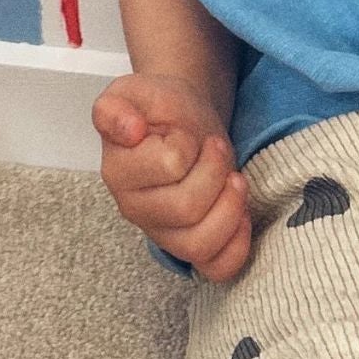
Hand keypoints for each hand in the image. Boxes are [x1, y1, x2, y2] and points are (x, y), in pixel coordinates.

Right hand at [93, 73, 251, 280]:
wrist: (180, 121)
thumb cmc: (160, 110)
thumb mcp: (134, 91)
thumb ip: (116, 106)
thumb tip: (129, 130)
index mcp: (118, 171)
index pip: (169, 166)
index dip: (189, 145)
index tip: (186, 131)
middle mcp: (134, 209)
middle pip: (187, 208)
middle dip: (216, 171)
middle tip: (217, 148)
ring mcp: (161, 233)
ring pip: (200, 243)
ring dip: (230, 207)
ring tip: (234, 179)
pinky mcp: (188, 248)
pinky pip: (215, 267)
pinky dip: (236, 245)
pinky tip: (241, 214)